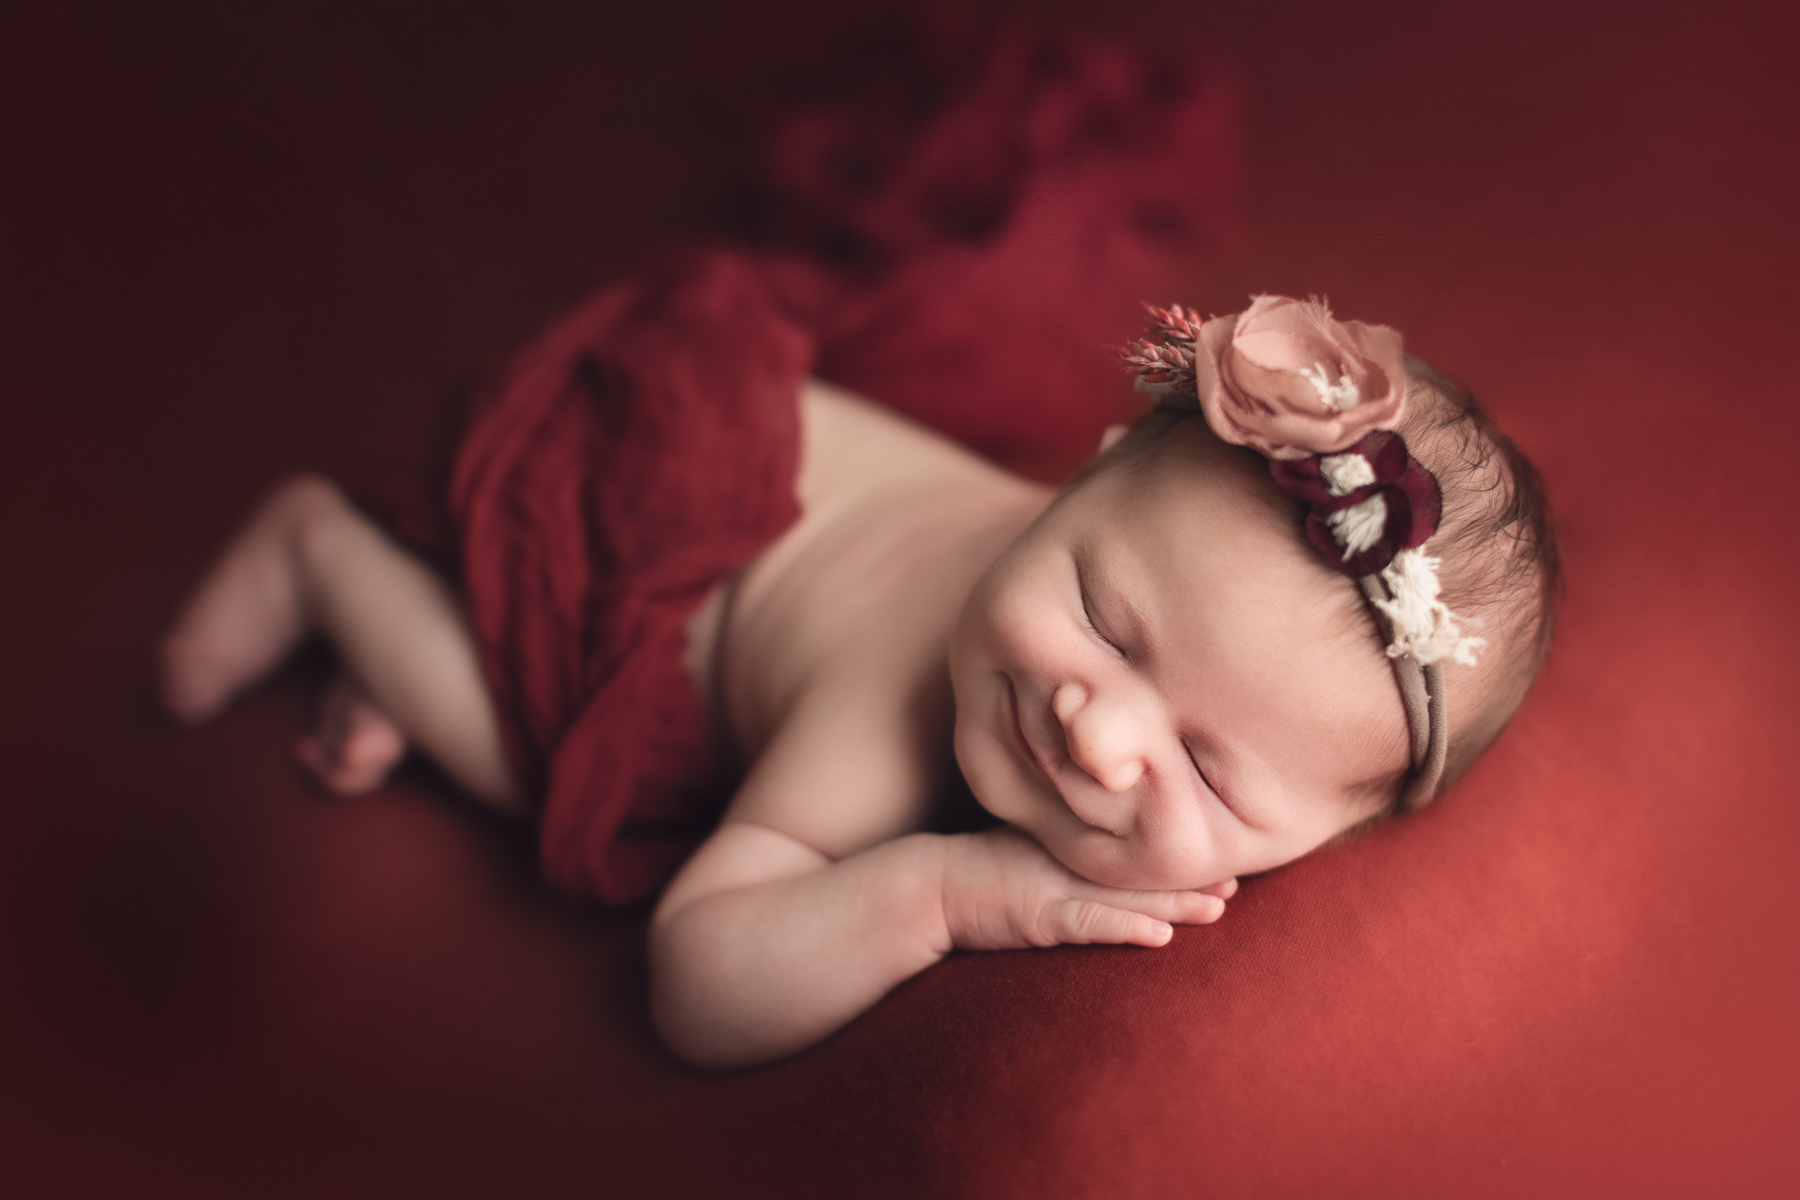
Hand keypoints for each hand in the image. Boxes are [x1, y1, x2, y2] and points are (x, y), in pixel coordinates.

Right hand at [939, 827, 1232, 951]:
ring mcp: (1056, 886)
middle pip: (1141, 870)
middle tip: (1236, 881)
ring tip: (1218, 908)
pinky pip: (1090, 925)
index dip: (1176, 854)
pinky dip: (1126, 930)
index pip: (1134, 846)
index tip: (1219, 853)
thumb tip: (1105, 850)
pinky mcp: (1039, 916)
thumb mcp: (1028, 846)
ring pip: (1127, 897)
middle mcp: (1070, 859)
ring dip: (1175, 905)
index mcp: (1071, 842)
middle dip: (1190, 878)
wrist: (927, 887)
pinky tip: (1160, 938)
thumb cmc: (977, 869)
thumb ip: (1064, 845)